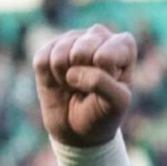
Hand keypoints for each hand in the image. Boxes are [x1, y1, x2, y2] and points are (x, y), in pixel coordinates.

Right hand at [32, 25, 137, 148]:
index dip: (104, 77)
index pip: (107, 56)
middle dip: (83, 76)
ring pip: (61, 53)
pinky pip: (43, 60)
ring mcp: (72, 39)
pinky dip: (50, 78)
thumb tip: (72, 72)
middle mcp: (98, 35)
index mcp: (123, 45)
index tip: (110, 87)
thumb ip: (103, 83)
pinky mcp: (49, 48)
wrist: (78, 130)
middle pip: (82, 49)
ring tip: (75, 85)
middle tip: (88, 88)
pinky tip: (61, 82)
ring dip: (66, 79)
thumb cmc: (103, 113)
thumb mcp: (115, 103)